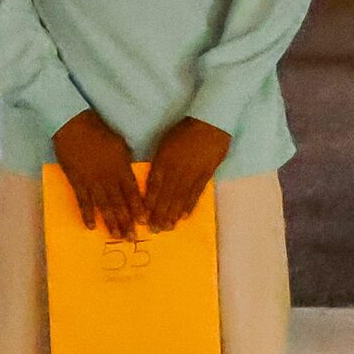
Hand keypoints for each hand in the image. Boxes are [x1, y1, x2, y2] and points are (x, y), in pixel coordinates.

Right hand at [51, 109, 141, 240]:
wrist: (74, 126)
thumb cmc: (99, 132)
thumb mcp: (120, 144)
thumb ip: (126, 163)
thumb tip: (131, 177)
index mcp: (121, 168)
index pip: (132, 192)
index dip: (138, 208)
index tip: (144, 222)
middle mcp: (108, 178)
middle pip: (119, 203)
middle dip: (126, 221)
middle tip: (131, 237)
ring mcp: (92, 181)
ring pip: (103, 206)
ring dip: (110, 222)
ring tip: (116, 236)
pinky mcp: (77, 181)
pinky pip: (83, 202)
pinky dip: (87, 214)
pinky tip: (91, 226)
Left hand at [141, 117, 229, 232]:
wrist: (210, 123)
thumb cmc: (184, 130)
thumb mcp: (165, 143)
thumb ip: (160, 161)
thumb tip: (154, 179)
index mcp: (164, 161)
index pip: (154, 186)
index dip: (149, 203)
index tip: (144, 217)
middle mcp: (176, 171)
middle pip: (166, 196)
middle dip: (159, 214)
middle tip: (155, 230)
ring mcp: (192, 174)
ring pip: (180, 198)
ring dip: (173, 214)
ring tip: (168, 227)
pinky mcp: (205, 176)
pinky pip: (196, 194)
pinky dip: (189, 206)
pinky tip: (184, 216)